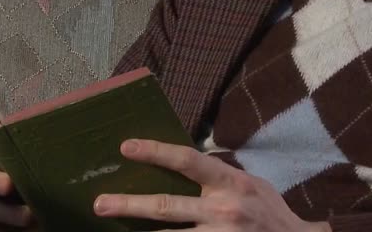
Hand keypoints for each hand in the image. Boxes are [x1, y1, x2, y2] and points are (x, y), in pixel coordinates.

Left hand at [92, 139, 331, 231]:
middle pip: (166, 206)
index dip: (156, 152)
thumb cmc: (272, 215)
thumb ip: (220, 178)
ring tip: (109, 229)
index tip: (127, 147)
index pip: (187, 161)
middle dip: (129, 205)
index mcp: (230, 184)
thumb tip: (185, 164)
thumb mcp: (252, 185)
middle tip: (100, 203)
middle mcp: (223, 211)